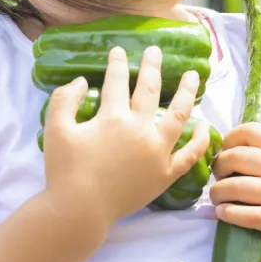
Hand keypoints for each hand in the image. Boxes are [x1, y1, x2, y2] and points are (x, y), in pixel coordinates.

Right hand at [42, 45, 210, 226]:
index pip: (117, 81)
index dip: (117, 63)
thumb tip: (81, 80)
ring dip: (187, 91)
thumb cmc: (64, 171)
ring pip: (179, 114)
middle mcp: (140, 130)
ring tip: (192, 75)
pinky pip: (189, 155)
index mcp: (113, 118)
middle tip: (155, 50)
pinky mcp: (165, 174)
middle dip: (151, 66)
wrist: (80, 211)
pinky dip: (200, 140)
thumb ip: (64, 99)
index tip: (119, 51)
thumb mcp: (55, 129)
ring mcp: (157, 152)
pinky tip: (205, 125)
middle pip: (149, 89)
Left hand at [209, 123, 260, 248]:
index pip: (250, 130)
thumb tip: (240, 144)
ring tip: (216, 196)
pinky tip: (223, 213)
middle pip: (236, 157)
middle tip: (218, 175)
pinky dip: (229, 213)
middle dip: (219, 166)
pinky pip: (248, 216)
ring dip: (218, 192)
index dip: (229, 138)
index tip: (225, 149)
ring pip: (236, 187)